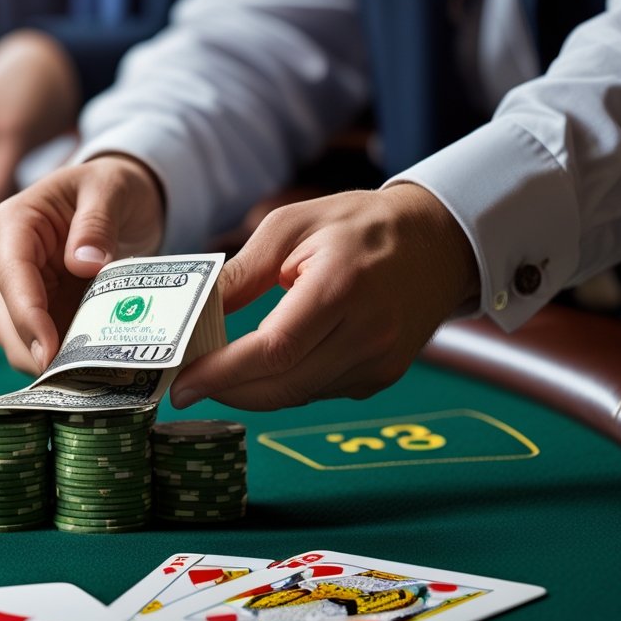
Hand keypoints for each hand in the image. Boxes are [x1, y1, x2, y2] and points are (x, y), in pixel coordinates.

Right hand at [0, 154, 164, 373]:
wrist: (118, 199)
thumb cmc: (110, 186)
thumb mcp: (111, 190)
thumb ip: (97, 222)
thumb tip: (84, 262)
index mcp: (12, 224)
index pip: (10, 275)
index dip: (26, 317)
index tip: (49, 352)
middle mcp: (2, 260)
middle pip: (6, 318)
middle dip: (36, 352)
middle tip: (79, 381)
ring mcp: (15, 291)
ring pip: (19, 341)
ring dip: (50, 364)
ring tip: (90, 381)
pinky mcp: (36, 313)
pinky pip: (41, 346)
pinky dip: (62, 362)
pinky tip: (91, 375)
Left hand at [171, 184, 480, 409]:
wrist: (439, 242)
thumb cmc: (359, 225)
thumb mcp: (292, 225)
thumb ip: (242, 271)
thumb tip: (194, 308)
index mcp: (340, 287)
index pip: (273, 349)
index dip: (222, 374)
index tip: (182, 383)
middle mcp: (367, 332)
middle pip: (282, 385)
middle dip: (227, 391)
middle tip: (187, 385)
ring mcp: (380, 361)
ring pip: (298, 395)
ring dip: (253, 390)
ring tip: (220, 371)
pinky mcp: (382, 376)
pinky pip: (319, 391)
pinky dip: (286, 383)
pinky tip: (271, 363)